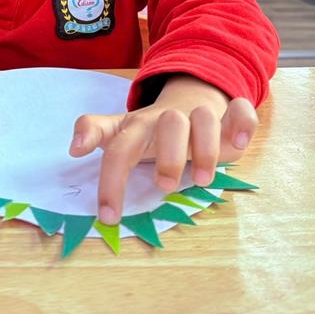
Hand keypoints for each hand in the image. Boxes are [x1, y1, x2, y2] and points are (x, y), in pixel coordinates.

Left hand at [68, 75, 257, 224]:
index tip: (109, 216)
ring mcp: (201, 114)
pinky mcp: (230, 115)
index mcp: (139, 126)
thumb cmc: (153, 129)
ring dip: (206, 149)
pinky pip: (241, 111)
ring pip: (205, 118)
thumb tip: (72, 147)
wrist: (192, 97)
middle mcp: (170, 118)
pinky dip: (242, 124)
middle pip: (168, 124)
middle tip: (165, 186)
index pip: (119, 149)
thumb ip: (96, 134)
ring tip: (202, 179)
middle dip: (168, 156)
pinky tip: (239, 145)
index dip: (112, 180)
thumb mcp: (122, 131)